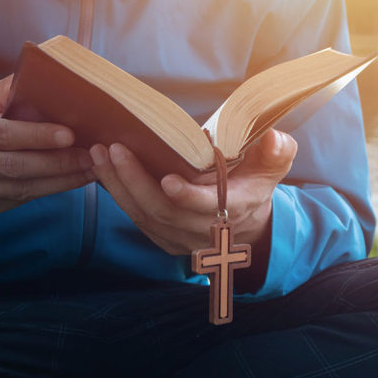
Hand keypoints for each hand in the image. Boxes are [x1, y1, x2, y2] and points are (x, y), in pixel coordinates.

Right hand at [0, 75, 94, 219]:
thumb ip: (11, 91)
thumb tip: (51, 75)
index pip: (3, 134)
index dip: (36, 136)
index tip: (69, 135)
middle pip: (15, 166)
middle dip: (58, 163)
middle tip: (90, 156)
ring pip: (22, 188)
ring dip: (62, 181)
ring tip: (92, 168)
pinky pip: (24, 199)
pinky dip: (53, 189)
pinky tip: (77, 179)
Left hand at [88, 129, 297, 254]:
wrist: (247, 227)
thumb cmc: (256, 187)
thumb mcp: (273, 169)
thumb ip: (276, 154)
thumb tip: (275, 139)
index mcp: (233, 210)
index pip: (207, 209)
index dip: (188, 198)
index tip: (168, 180)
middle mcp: (203, 231)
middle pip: (163, 211)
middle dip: (135, 181)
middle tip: (115, 149)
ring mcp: (179, 238)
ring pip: (143, 215)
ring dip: (118, 185)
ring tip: (100, 154)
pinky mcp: (162, 238)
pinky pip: (136, 218)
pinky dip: (117, 194)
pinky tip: (103, 169)